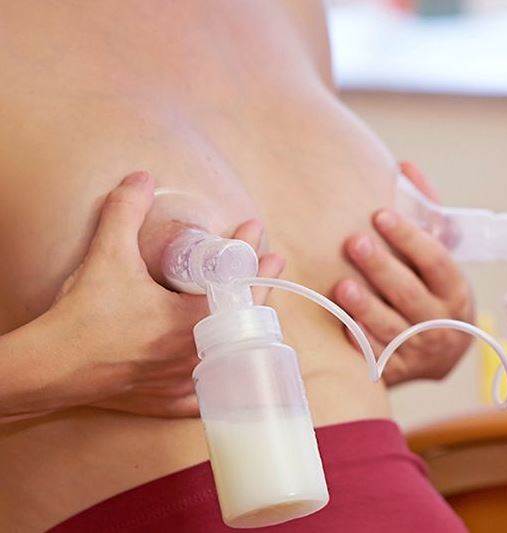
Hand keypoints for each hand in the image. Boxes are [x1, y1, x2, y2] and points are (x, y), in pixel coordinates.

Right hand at [47, 171, 284, 417]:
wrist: (50, 367)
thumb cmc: (83, 316)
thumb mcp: (107, 256)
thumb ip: (125, 212)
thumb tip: (141, 178)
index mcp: (192, 320)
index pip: (236, 283)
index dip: (247, 253)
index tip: (255, 232)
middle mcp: (197, 354)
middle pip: (243, 319)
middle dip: (257, 286)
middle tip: (268, 264)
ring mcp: (185, 381)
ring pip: (230, 354)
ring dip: (241, 329)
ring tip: (252, 308)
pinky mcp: (169, 400)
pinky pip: (207, 393)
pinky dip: (219, 377)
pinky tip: (227, 365)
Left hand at [333, 162, 474, 385]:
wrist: (442, 353)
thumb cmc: (435, 290)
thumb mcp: (439, 254)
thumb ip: (426, 211)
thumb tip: (404, 167)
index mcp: (454, 290)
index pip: (435, 260)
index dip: (409, 237)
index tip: (380, 214)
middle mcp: (440, 323)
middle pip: (410, 294)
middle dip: (382, 268)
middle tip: (353, 243)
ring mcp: (418, 350)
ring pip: (391, 328)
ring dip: (365, 307)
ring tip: (341, 286)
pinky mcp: (396, 370)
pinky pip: (375, 356)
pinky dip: (358, 340)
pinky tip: (340, 322)